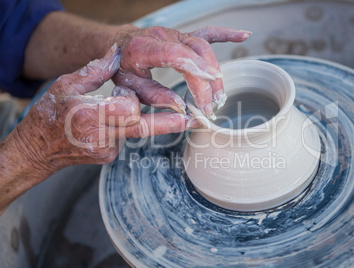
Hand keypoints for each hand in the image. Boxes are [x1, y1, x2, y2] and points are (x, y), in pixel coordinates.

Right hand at [13, 44, 198, 173]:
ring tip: (123, 106)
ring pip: (136, 132)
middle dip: (170, 123)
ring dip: (139, 118)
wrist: (37, 151)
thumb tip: (117, 55)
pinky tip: (106, 123)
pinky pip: (126, 138)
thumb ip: (95, 71)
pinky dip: (124, 126)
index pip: (128, 110)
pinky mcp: (110, 157)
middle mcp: (100, 136)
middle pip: (143, 128)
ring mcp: (107, 150)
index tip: (128, 92)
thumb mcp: (65, 86)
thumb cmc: (48, 116)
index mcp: (88, 116)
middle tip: (195, 119)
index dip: (132, 100)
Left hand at [113, 25, 250, 117]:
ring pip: (204, 46)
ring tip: (220, 96)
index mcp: (144, 47)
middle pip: (195, 52)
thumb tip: (181, 108)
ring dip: (216, 71)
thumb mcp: (130, 87)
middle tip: (211, 106)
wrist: (118, 45)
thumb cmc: (122, 67)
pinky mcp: (184, 37)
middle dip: (208, 81)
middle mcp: (163, 36)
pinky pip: (208, 33)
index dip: (195, 71)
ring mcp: (176, 35)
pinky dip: (226, 35)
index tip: (208, 92)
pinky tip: (243, 36)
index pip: (176, 55)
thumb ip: (155, 97)